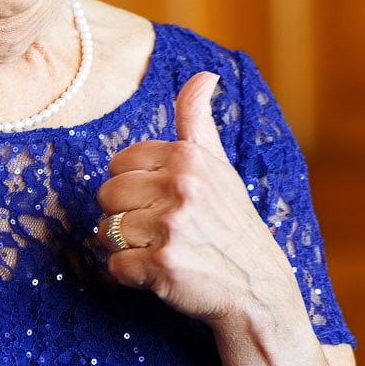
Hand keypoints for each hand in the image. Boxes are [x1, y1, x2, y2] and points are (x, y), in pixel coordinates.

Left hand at [97, 71, 301, 328]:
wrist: (258, 290)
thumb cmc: (232, 226)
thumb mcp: (219, 167)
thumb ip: (198, 121)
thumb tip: (204, 74)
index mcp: (189, 157)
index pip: (119, 163)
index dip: (133, 187)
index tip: (160, 202)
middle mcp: (181, 187)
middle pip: (106, 195)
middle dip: (125, 216)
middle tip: (159, 231)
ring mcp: (172, 227)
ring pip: (106, 231)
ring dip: (127, 248)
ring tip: (161, 251)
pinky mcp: (162, 266)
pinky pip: (115, 266)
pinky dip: (131, 277)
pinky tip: (160, 274)